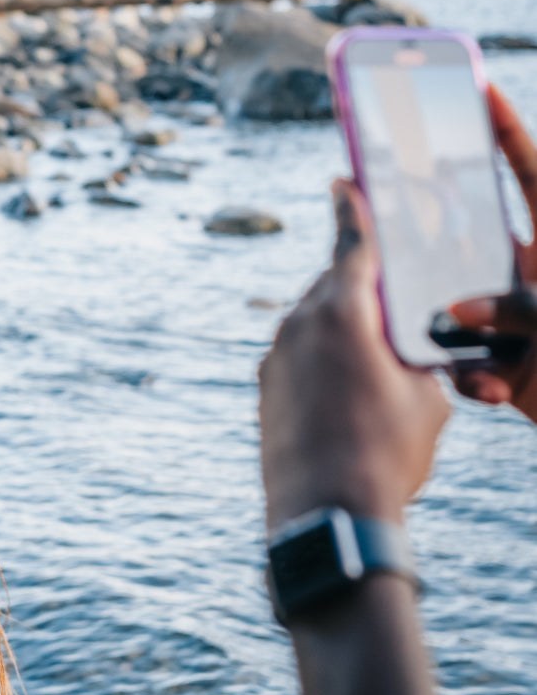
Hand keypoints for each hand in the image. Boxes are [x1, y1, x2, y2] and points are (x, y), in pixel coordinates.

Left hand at [259, 180, 449, 529]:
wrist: (325, 515)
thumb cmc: (386, 453)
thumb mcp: (428, 399)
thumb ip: (420, 357)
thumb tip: (411, 354)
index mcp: (342, 312)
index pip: (351, 245)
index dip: (352, 209)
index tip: (342, 179)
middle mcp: (298, 325)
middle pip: (335, 286)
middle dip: (364, 286)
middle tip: (397, 295)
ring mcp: (275, 357)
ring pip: (314, 323)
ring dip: (345, 328)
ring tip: (383, 359)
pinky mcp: (265, 389)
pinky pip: (298, 356)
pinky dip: (324, 360)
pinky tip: (351, 391)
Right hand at [449, 85, 536, 418]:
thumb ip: (520, 311)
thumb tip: (459, 311)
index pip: (531, 176)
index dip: (507, 131)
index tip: (481, 86)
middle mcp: (528, 275)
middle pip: (471, 230)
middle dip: (434, 214)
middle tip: (392, 185)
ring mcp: (511, 317)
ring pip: (451, 298)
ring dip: (441, 318)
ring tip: (442, 325)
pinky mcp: (499, 363)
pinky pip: (463, 362)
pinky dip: (471, 377)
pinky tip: (489, 389)